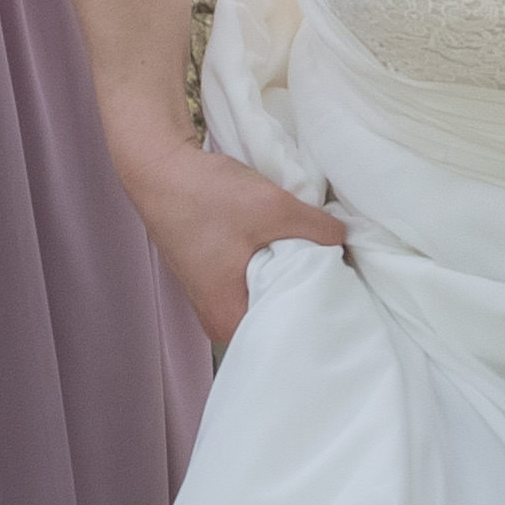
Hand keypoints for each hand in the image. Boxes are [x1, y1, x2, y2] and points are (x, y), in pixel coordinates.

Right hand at [113, 128, 344, 350]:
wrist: (160, 167)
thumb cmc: (205, 196)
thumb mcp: (275, 208)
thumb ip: (319, 230)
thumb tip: (344, 241)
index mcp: (227, 319)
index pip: (286, 337)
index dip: (317, 313)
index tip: (342, 293)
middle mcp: (216, 318)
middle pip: (277, 318)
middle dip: (305, 294)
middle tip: (333, 271)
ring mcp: (212, 297)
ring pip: (266, 296)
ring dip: (287, 275)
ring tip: (311, 257)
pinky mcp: (213, 275)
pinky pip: (253, 281)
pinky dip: (271, 265)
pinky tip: (284, 246)